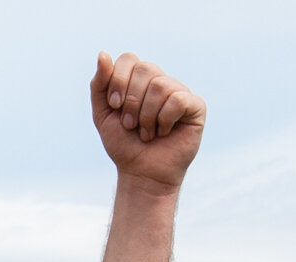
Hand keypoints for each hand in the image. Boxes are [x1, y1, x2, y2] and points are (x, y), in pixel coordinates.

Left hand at [92, 52, 203, 190]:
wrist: (141, 172)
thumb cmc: (124, 144)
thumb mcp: (103, 114)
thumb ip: (100, 85)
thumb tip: (103, 54)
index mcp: (139, 80)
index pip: (129, 59)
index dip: (118, 81)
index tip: (114, 106)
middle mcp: (160, 81)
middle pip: (145, 69)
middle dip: (131, 101)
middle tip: (131, 125)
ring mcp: (179, 91)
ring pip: (160, 86)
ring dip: (146, 116)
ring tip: (146, 132)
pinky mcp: (195, 105)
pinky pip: (177, 100)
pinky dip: (164, 120)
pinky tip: (164, 132)